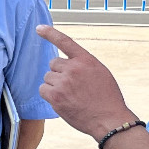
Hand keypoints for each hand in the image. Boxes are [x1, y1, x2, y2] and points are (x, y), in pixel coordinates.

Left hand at [36, 25, 137, 140]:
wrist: (109, 120)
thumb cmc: (107, 99)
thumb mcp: (100, 73)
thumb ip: (83, 66)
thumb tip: (66, 65)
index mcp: (86, 60)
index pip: (65, 41)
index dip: (50, 33)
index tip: (39, 28)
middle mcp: (73, 68)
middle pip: (53, 64)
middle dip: (59, 73)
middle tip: (71, 86)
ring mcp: (63, 82)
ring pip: (48, 77)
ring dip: (54, 85)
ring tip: (70, 95)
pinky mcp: (56, 96)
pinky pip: (43, 90)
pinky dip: (49, 95)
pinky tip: (62, 101)